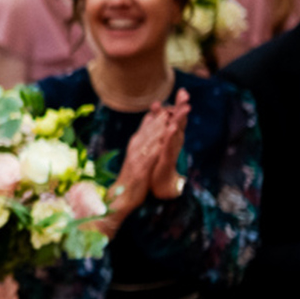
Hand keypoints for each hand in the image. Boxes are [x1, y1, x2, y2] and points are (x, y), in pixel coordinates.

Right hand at [107, 92, 185, 220]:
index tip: (172, 102)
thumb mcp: (137, 154)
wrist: (121, 196)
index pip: (148, 124)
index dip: (161, 113)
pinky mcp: (140, 168)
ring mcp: (137, 157)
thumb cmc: (131, 175)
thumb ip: (143, 139)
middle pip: (151, 127)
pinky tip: (166, 140)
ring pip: (152, 138)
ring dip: (164, 126)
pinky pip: (151, 154)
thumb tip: (149, 124)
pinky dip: (159, 145)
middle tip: (178, 103)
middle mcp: (135, 146)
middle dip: (165, 115)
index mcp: (136, 142)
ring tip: (175, 116)